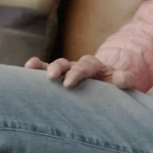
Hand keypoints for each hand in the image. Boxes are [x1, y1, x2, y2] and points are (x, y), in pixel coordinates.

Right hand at [24, 55, 138, 89]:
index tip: (68, 84)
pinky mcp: (59, 79)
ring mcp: (67, 72)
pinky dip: (36, 68)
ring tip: (30, 67)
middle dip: (58, 68)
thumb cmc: (118, 89)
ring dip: (42, 67)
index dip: (77, 74)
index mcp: (95, 67)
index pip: (86, 67)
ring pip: (54, 66)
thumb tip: (120, 78)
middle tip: (51, 77)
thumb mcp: (126, 82)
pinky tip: (26, 68)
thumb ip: (126, 79)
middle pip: (67, 63)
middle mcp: (78, 66)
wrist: (112, 88)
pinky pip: (45, 71)